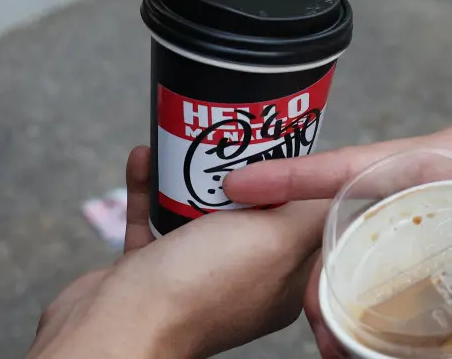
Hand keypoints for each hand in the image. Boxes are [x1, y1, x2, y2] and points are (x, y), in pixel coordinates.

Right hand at [29, 147, 326, 358]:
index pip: (303, 224)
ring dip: (188, 173)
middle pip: (249, 211)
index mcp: (281, 282)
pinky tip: (144, 156)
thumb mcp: (277, 238)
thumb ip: (309, 209)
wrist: (117, 322)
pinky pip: (152, 219)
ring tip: (183, 137)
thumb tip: (334, 185)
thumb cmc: (200, 286)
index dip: (301, 184)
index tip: (289, 141)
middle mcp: (240, 280)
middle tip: (234, 129)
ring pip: (197, 212)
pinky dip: (149, 188)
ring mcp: (193, 276)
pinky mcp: (150, 270)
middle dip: (240, 170)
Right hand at [223, 115, 451, 356]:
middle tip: (313, 327)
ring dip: (346, 294)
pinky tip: (376, 341)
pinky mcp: (448, 239)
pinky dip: (380, 302)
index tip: (238, 187)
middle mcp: (427, 182)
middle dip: (319, 268)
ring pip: (369, 251)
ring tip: (334, 347)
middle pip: (350, 221)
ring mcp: (434, 211)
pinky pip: (398, 268)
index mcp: (446, 157)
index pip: (356, 164)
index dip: (294, 177)